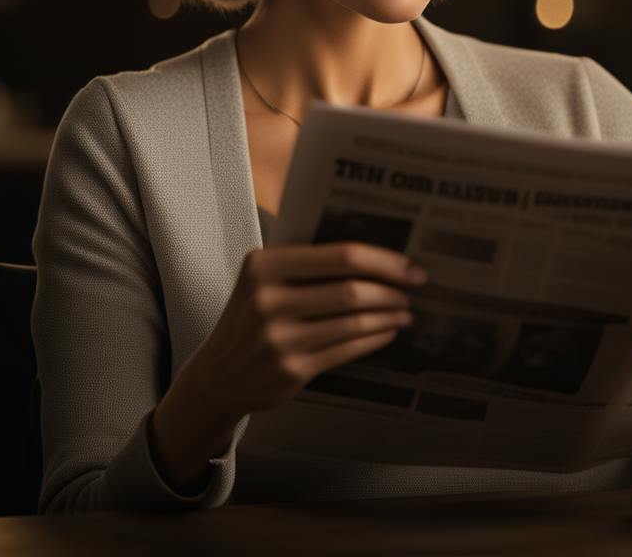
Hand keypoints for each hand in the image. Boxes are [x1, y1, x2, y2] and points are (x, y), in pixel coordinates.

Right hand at [182, 241, 427, 420]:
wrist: (217, 375)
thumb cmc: (252, 316)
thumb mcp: (264, 280)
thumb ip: (308, 265)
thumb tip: (378, 257)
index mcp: (264, 266)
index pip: (339, 256)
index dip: (382, 260)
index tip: (408, 264)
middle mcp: (267, 300)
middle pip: (351, 290)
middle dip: (392, 289)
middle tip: (414, 288)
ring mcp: (278, 339)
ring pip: (354, 322)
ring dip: (389, 315)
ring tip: (405, 311)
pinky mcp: (291, 370)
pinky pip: (347, 349)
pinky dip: (375, 338)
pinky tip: (387, 331)